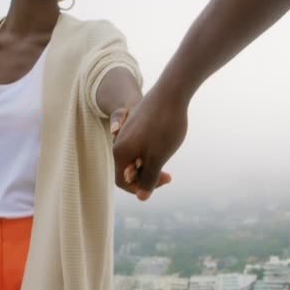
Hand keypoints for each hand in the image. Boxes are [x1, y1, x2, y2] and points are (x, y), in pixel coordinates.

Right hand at [112, 86, 187, 200]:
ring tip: (167, 155)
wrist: (171, 92)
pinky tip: (166, 142)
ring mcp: (126, 132)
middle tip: (168, 174)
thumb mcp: (158, 158)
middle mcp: (119, 142)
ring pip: (136, 156)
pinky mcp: (136, 124)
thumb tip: (142, 197)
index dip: (140, 188)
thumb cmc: (165, 127)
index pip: (122, 181)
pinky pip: (140, 144)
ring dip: (151, 162)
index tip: (161, 180)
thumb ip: (148, 179)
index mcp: (120, 152)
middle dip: (147, 175)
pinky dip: (151, 150)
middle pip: (129, 169)